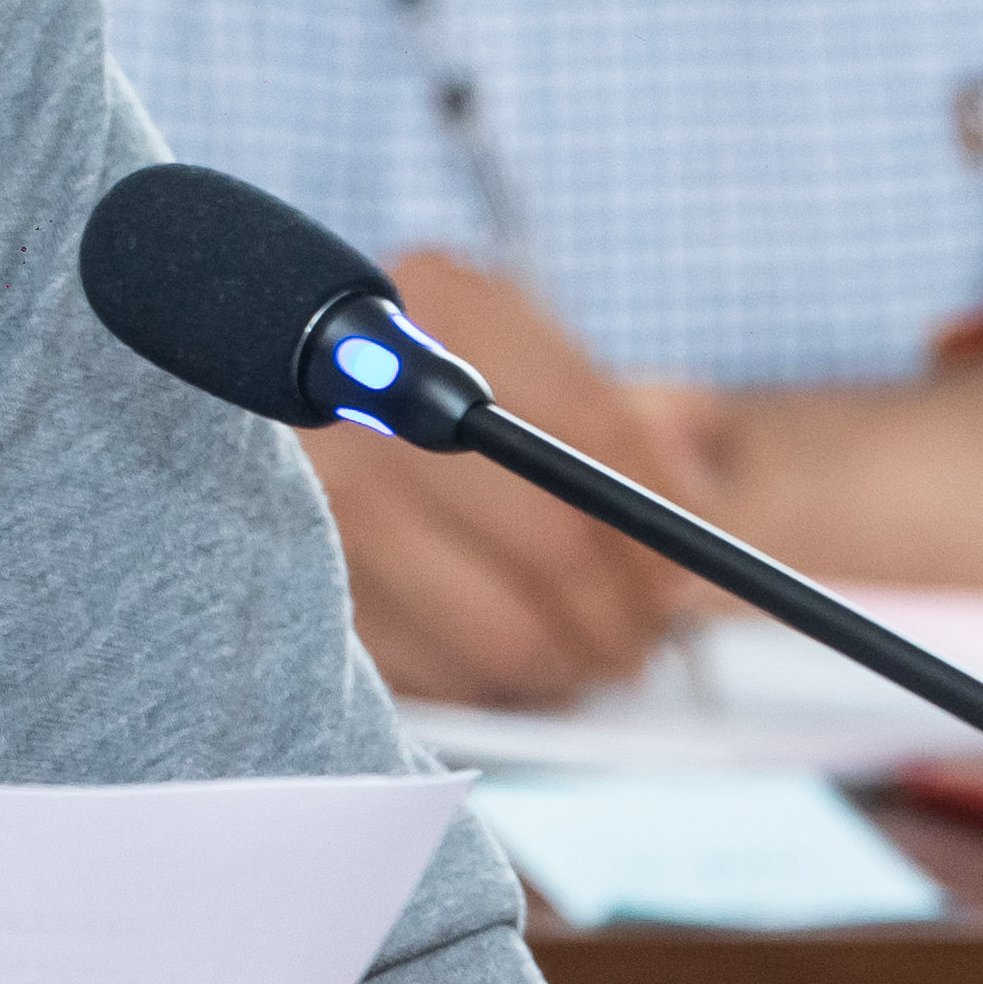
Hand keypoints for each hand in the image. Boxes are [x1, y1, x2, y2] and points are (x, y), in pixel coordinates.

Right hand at [307, 250, 717, 708]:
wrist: (290, 393)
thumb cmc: (425, 387)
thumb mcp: (520, 354)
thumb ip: (629, 410)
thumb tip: (692, 482)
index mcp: (438, 299)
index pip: (592, 432)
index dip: (660, 518)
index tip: (681, 568)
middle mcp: (364, 391)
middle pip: (556, 540)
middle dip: (625, 611)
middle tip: (644, 633)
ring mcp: (317, 489)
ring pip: (507, 631)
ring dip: (572, 661)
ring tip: (586, 654)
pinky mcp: (302, 582)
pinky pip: (440, 676)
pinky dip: (493, 684)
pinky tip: (505, 660)